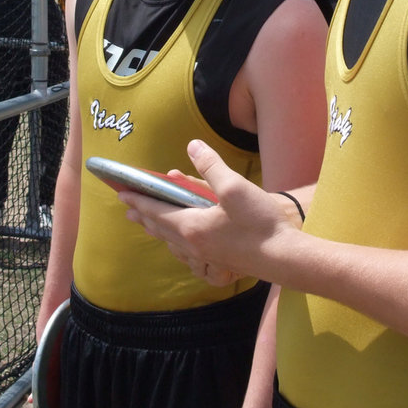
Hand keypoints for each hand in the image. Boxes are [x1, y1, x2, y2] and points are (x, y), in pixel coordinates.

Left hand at [118, 139, 300, 284]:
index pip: (156, 212)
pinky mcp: (220, 262)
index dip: (139, 201)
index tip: (122, 194)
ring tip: (150, 224)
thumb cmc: (259, 222)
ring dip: (158, 230)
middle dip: (144, 216)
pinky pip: (187, 253)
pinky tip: (182, 244)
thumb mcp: (234, 187)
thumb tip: (192, 146)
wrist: (285, 257)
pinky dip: (176, 243)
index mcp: (192, 227)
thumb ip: (210, 166)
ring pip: (173, 242)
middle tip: (128, 209)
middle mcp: (193, 245)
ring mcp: (207, 256)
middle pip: (161, 229)